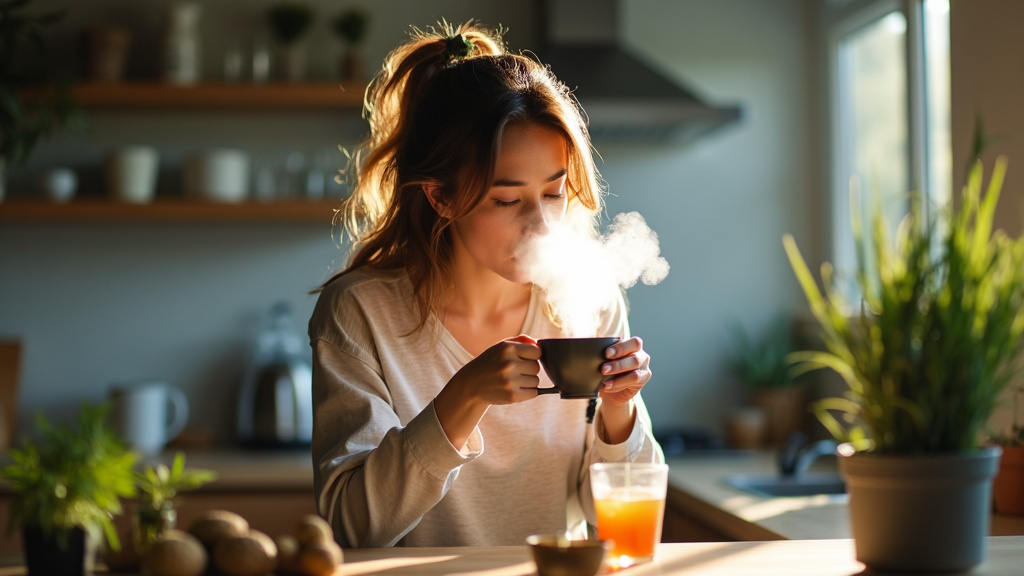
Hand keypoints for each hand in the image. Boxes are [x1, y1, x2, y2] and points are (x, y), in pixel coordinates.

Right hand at [434, 335, 541, 449]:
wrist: (472, 384)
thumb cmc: (490, 363)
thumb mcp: (500, 346)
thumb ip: (521, 340)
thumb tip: (538, 343)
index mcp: (507, 348)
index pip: (537, 351)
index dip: (532, 356)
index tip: (525, 358)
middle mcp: (509, 364)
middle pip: (536, 367)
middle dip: (528, 369)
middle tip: (515, 371)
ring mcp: (510, 381)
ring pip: (535, 381)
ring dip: (528, 381)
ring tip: (512, 380)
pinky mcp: (512, 396)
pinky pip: (533, 393)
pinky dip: (527, 392)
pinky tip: (514, 388)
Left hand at [598, 336, 650, 406]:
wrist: (610, 389)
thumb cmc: (607, 370)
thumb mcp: (604, 360)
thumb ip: (603, 355)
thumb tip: (591, 350)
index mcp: (632, 345)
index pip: (633, 343)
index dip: (621, 348)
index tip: (607, 353)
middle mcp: (640, 355)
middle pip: (635, 357)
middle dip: (618, 364)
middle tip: (604, 369)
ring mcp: (643, 367)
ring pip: (635, 371)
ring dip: (618, 375)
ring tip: (604, 380)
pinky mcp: (643, 378)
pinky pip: (633, 380)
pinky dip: (618, 384)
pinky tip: (608, 386)